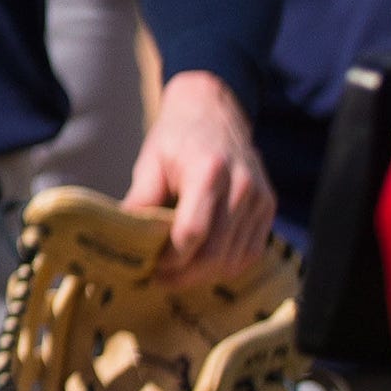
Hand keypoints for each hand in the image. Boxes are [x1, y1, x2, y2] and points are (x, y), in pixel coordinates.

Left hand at [124, 70, 274, 285]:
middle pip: (217, 251)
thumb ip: (142, 199)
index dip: (171, 258)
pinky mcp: (268, 206)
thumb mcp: (151, 161)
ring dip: (206, 274)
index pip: (193, 232)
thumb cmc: (177, 136)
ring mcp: (260, 198)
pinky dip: (227, 265)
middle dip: (186, 274)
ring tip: (176, 276)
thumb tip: (122, 236)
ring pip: (236, 257)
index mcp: (210, 172)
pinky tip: (203, 266)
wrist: (214, 110)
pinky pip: (252, 250)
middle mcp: (242, 187)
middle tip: (158, 280)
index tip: (149, 267)